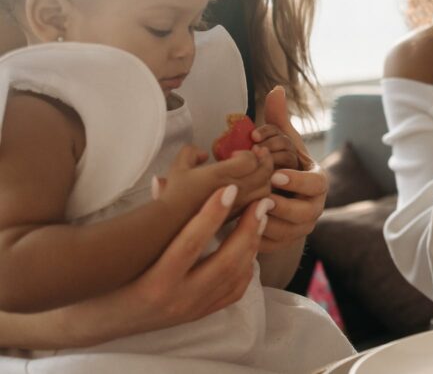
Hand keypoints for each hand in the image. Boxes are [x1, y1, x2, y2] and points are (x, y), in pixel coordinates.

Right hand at [59, 189, 265, 346]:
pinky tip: (250, 245)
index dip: (212, 214)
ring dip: (253, 243)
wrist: (102, 321)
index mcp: (155, 282)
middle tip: (261, 202)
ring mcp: (193, 310)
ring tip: (260, 217)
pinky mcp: (201, 314)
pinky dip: (247, 265)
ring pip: (236, 275)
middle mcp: (178, 300)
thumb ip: (151, 217)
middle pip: (225, 261)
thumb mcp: (127, 251)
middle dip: (248, 229)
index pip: (189, 244)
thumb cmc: (110, 278)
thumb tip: (164, 180)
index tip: (230, 188)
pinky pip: (235, 290)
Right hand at [155, 143, 273, 219]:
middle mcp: (234, 189)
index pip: (250, 160)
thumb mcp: (178, 167)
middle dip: (265, 160)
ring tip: (259, 171)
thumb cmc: (174, 194)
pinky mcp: (239, 216)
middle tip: (260, 154)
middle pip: (264, 173)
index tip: (236, 154)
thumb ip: (191, 152)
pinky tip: (252, 188)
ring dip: (266, 177)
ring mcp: (239, 204)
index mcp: (221, 174)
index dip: (248, 153)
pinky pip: (260, 204)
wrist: (170, 225)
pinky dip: (261, 193)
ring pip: (266, 189)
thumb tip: (204, 154)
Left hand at [257, 86, 323, 252]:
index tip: (275, 175)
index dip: (296, 181)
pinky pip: (271, 246)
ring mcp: (300, 229)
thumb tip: (276, 89)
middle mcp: (314, 208)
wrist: (276, 200)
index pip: (315, 184)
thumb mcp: (281, 144)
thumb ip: (278, 121)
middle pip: (304, 213)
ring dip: (267, 222)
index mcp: (317, 183)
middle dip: (282, 205)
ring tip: (247, 211)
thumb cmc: (279, 166)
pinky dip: (256, 237)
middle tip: (260, 197)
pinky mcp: (283, 244)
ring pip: (287, 232)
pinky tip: (239, 226)